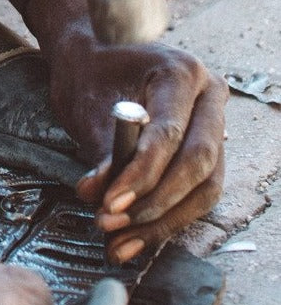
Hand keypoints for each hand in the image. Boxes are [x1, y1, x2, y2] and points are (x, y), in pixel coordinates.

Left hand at [46, 25, 225, 261]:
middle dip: (153, 203)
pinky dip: (165, 219)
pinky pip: (197, 193)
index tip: (108, 202)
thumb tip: (96, 196)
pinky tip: (133, 240)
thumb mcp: (89, 109)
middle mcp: (209, 97)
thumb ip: (101, 153)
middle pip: (197, 164)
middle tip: (111, 224)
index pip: (169, 133)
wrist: (94, 61)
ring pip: (204, 187)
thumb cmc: (90, 77)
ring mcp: (215, 125)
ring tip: (118, 242)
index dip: (141, 174)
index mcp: (181, 73)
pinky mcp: (209, 151)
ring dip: (161, 221)